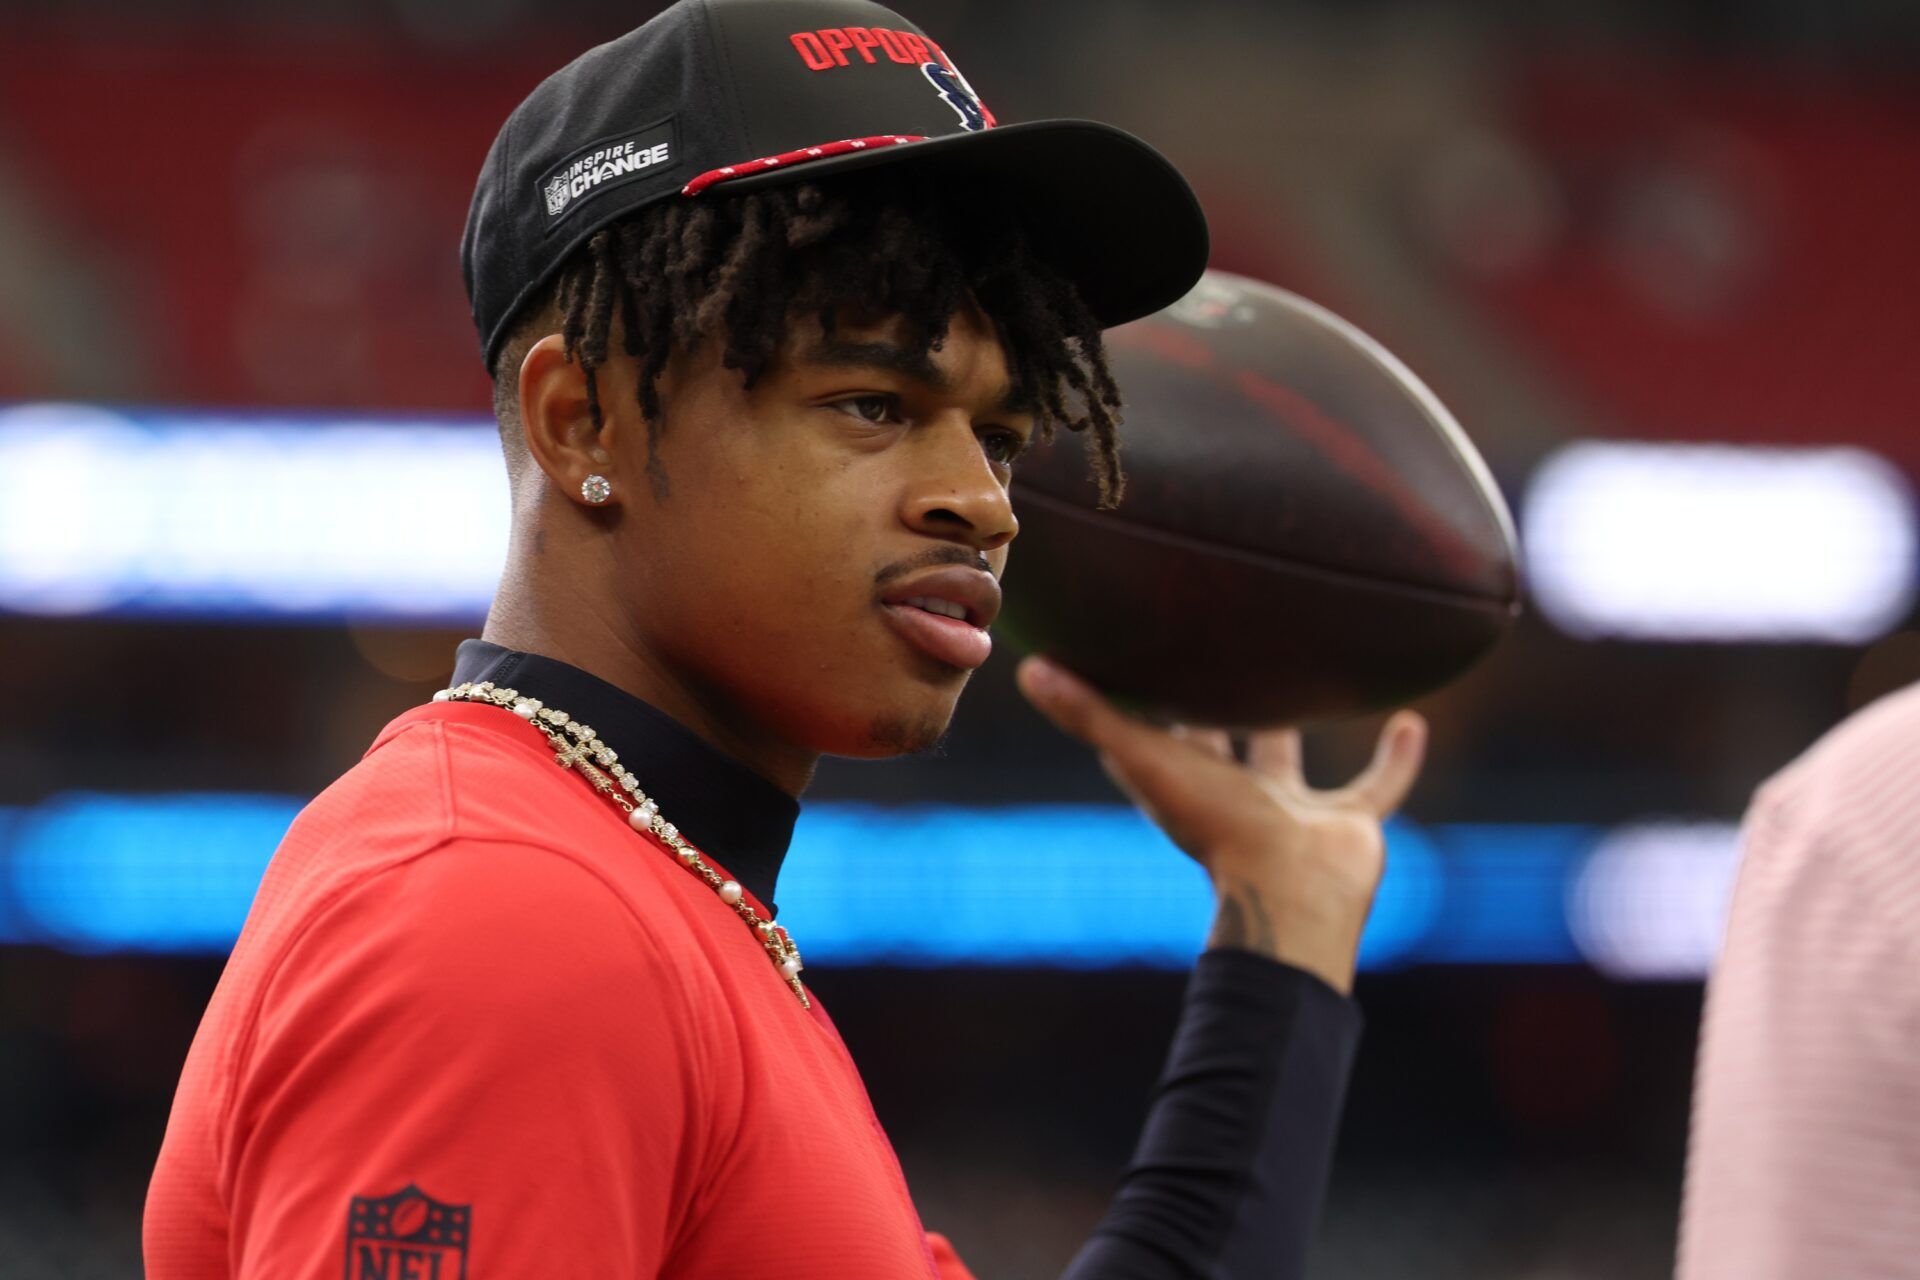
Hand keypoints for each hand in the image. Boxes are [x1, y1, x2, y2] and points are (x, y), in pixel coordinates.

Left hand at [1017, 656, 1426, 993]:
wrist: (1293, 890)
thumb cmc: (1213, 826)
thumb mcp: (1145, 757)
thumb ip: (1089, 712)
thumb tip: (1026, 668)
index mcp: (1183, 780)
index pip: (1152, 728)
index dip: (1140, 693)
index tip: (1135, 644)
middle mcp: (1234, 794)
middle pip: (1219, 739)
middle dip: (1215, 701)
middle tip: (1220, 642)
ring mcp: (1292, 813)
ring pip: (1291, 762)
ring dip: (1296, 726)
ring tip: (1308, 670)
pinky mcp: (1348, 825)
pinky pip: (1377, 787)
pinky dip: (1397, 759)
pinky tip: (1410, 718)